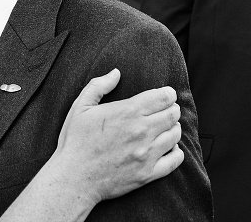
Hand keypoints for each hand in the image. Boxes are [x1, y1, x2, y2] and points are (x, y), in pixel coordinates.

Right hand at [52, 69, 183, 204]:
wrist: (74, 177)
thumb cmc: (75, 141)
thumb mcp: (80, 107)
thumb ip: (99, 86)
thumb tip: (116, 73)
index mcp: (127, 112)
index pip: (163, 97)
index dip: (167, 93)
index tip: (165, 95)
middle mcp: (142, 131)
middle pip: (173, 114)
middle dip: (171, 109)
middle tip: (165, 110)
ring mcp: (147, 154)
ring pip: (175, 135)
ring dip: (173, 128)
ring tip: (165, 127)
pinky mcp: (149, 173)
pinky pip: (175, 160)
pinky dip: (176, 151)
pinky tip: (169, 148)